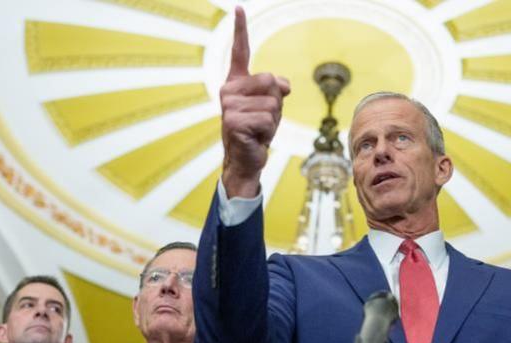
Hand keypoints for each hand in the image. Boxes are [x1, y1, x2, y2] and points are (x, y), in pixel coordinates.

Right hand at [219, 6, 290, 197]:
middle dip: (276, 103)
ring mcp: (229, 106)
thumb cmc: (258, 130)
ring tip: (259, 130)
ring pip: (272, 103)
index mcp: (236, 82)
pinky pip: (268, 120)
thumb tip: (282, 86)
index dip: (240, 30)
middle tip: (262, 119)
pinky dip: (268, 132)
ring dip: (273, 120)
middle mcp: (228, 90)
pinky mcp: (233, 122)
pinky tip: (256, 137)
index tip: (238, 8)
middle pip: (270, 81)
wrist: (245, 159)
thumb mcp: (271, 105)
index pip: (240, 52)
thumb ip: (276, 89)